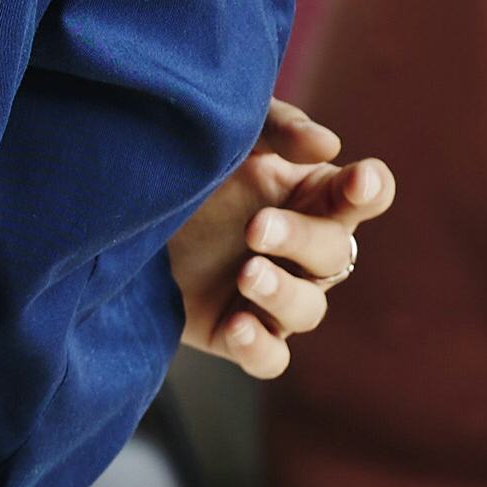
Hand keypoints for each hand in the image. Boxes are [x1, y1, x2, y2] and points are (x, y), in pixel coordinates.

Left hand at [170, 102, 396, 378]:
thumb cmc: (187, 164)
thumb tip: (328, 146)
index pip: (368, 194)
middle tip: (256, 227)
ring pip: (309, 310)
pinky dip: (260, 347)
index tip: (356, 181)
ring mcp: (271, 295)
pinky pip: (270, 358)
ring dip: (284, 294)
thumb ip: (279, 127)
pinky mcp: (234, 333)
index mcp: (312, 195)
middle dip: (301, 239)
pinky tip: (237, 326)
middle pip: (337, 253)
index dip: (370, 189)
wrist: (116, 212)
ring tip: (247, 274)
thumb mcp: (231, 131)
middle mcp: (301, 249)